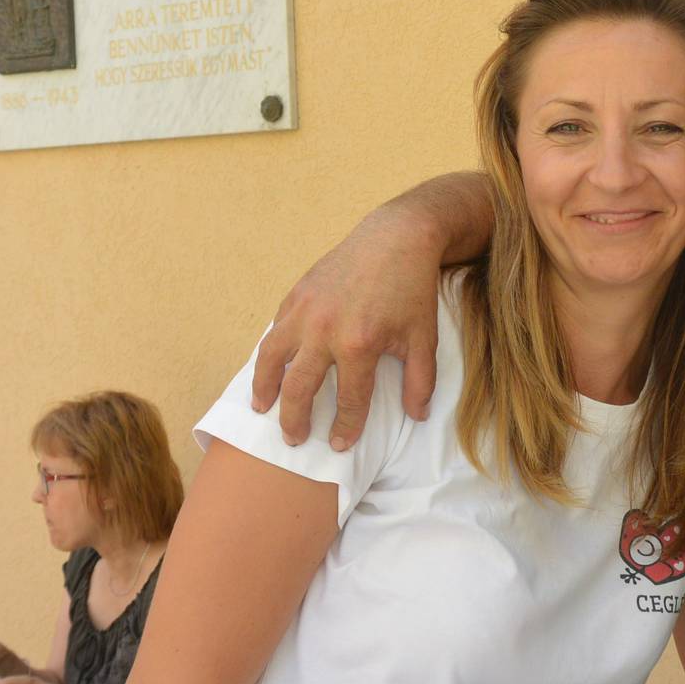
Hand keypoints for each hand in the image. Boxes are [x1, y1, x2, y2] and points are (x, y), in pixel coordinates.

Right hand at [252, 206, 442, 446]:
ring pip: (272, 358)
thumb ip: (420, 381)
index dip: (346, 427)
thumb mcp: (423, 338)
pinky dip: (270, 352)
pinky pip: (276, 329)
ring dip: (264, 388)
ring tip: (261, 408)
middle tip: (293, 440)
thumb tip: (418, 417)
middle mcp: (325, 331)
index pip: (349, 400)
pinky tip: (270, 367)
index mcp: (359, 345)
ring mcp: (306, 311)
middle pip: (300, 388)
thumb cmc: (412, 290)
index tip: (340, 445)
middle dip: (294, 420)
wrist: (397, 238)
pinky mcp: (297, 293)